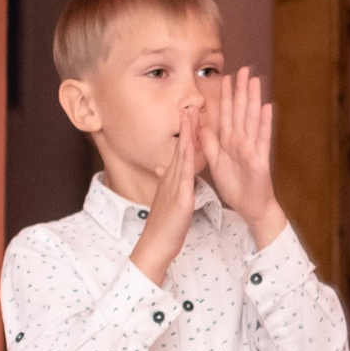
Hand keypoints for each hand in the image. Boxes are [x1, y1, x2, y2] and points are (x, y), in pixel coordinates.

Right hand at [130, 98, 208, 285]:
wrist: (155, 245)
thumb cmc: (163, 227)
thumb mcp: (165, 201)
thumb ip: (166, 183)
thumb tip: (162, 169)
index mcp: (170, 180)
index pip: (179, 152)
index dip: (184, 133)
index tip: (188, 115)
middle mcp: (171, 179)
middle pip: (180, 148)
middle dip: (185, 126)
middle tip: (189, 105)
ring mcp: (174, 187)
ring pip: (182, 156)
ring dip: (187, 135)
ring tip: (190, 116)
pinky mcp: (180, 197)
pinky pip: (186, 174)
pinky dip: (190, 158)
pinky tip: (194, 147)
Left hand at [200, 66, 285, 246]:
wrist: (250, 206)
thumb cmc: (235, 186)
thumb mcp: (216, 163)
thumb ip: (210, 144)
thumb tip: (200, 125)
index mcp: (229, 141)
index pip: (227, 114)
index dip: (227, 96)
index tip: (226, 77)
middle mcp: (242, 141)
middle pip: (241, 111)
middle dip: (242, 90)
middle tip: (244, 69)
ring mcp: (252, 148)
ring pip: (252, 119)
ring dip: (254, 100)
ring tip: (256, 81)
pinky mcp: (260, 158)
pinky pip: (262, 138)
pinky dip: (265, 123)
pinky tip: (268, 107)